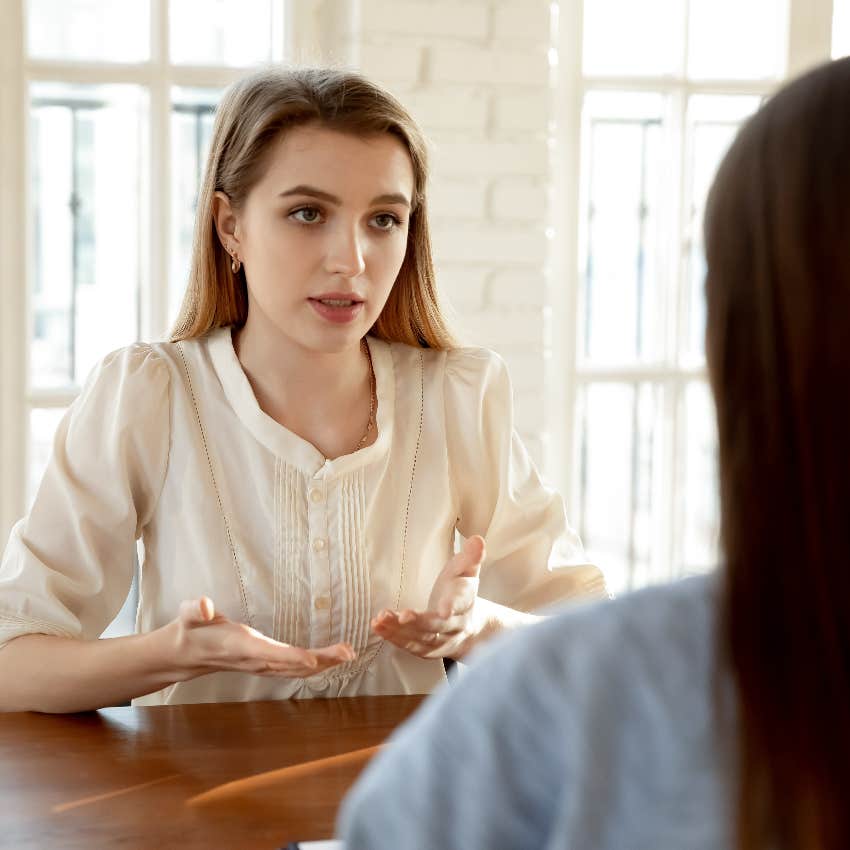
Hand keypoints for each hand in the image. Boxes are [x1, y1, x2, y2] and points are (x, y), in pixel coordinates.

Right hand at [169, 597, 355, 680]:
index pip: (268, 654)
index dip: (290, 658)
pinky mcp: (266, 665)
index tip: (312, 659)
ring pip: (296, 670)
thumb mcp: (189, 615)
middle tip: (348, 652)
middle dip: (320, 661)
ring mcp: (261, 665)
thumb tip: (205, 606)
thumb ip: (195, 610)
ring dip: (323, 664)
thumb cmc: (192, 629)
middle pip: (291, 665)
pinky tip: (331, 660)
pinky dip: (314, 666)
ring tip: (348, 654)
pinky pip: (293, 669)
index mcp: (240, 646)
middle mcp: (255, 660)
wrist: (186, 653)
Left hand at [371, 536, 485, 659]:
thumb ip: (471, 557)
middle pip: (437, 626)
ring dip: (400, 631)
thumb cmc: (461, 591)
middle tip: (402, 615)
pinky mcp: (428, 651)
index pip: (460, 604)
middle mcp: (455, 626)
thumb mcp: (468, 571)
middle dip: (419, 622)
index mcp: (465, 602)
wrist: (472, 626)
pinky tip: (378, 627)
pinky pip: (410, 646)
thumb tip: (477, 540)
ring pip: (422, 639)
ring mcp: (442, 641)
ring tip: (380, 619)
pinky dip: (394, 638)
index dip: (452, 606)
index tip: (444, 609)